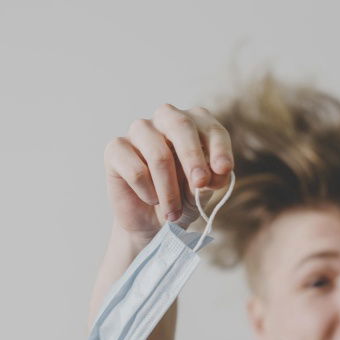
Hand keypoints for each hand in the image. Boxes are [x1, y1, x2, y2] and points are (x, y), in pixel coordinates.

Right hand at [103, 103, 233, 237]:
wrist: (151, 221)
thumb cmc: (182, 199)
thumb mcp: (201, 192)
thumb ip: (208, 181)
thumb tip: (205, 178)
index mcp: (194, 124)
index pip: (210, 127)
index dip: (219, 148)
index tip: (224, 170)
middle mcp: (166, 118)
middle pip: (181, 126)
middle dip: (193, 158)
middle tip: (201, 184)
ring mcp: (139, 130)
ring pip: (159, 155)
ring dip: (169, 191)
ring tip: (173, 213)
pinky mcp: (116, 149)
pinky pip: (136, 171)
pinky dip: (148, 192)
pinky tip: (151, 199)